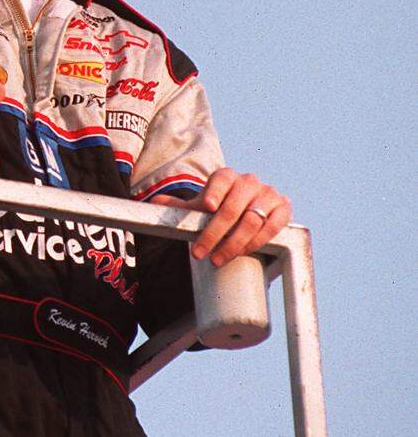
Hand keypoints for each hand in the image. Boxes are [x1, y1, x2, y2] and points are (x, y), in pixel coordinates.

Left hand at [150, 167, 291, 266]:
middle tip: (199, 253)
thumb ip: (178, 206)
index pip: (221, 179)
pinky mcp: (283, 209)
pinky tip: (241, 253)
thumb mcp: (198, 208)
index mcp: (228, 176)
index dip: (214, 191)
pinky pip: (271, 227)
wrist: (247, 213)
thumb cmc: (218, 209)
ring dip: (233, 243)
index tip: (207, 206)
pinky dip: (256, 242)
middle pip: (232, 208)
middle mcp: (250, 181)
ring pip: (251, 220)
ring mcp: (269, 194)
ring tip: (217, 259)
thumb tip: (153, 202)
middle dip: (214, 233)